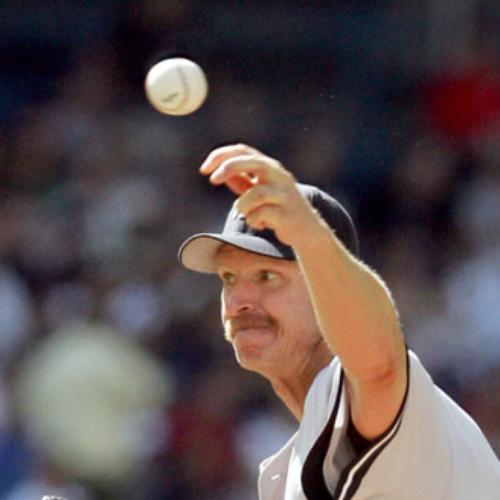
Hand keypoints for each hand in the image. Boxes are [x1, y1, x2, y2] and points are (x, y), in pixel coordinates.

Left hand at [199, 143, 321, 246]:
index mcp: (269, 166)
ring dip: (243, 206)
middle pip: (251, 161)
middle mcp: (278, 175)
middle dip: (228, 168)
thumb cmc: (277, 207)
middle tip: (212, 179)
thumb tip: (217, 171)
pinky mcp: (287, 213)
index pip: (242, 150)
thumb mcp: (257, 190)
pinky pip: (260, 215)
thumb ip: (240, 180)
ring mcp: (284, 193)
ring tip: (247, 214)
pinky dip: (254, 221)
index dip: (220, 156)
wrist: (306, 229)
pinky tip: (261, 224)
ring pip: (255, 193)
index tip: (204, 170)